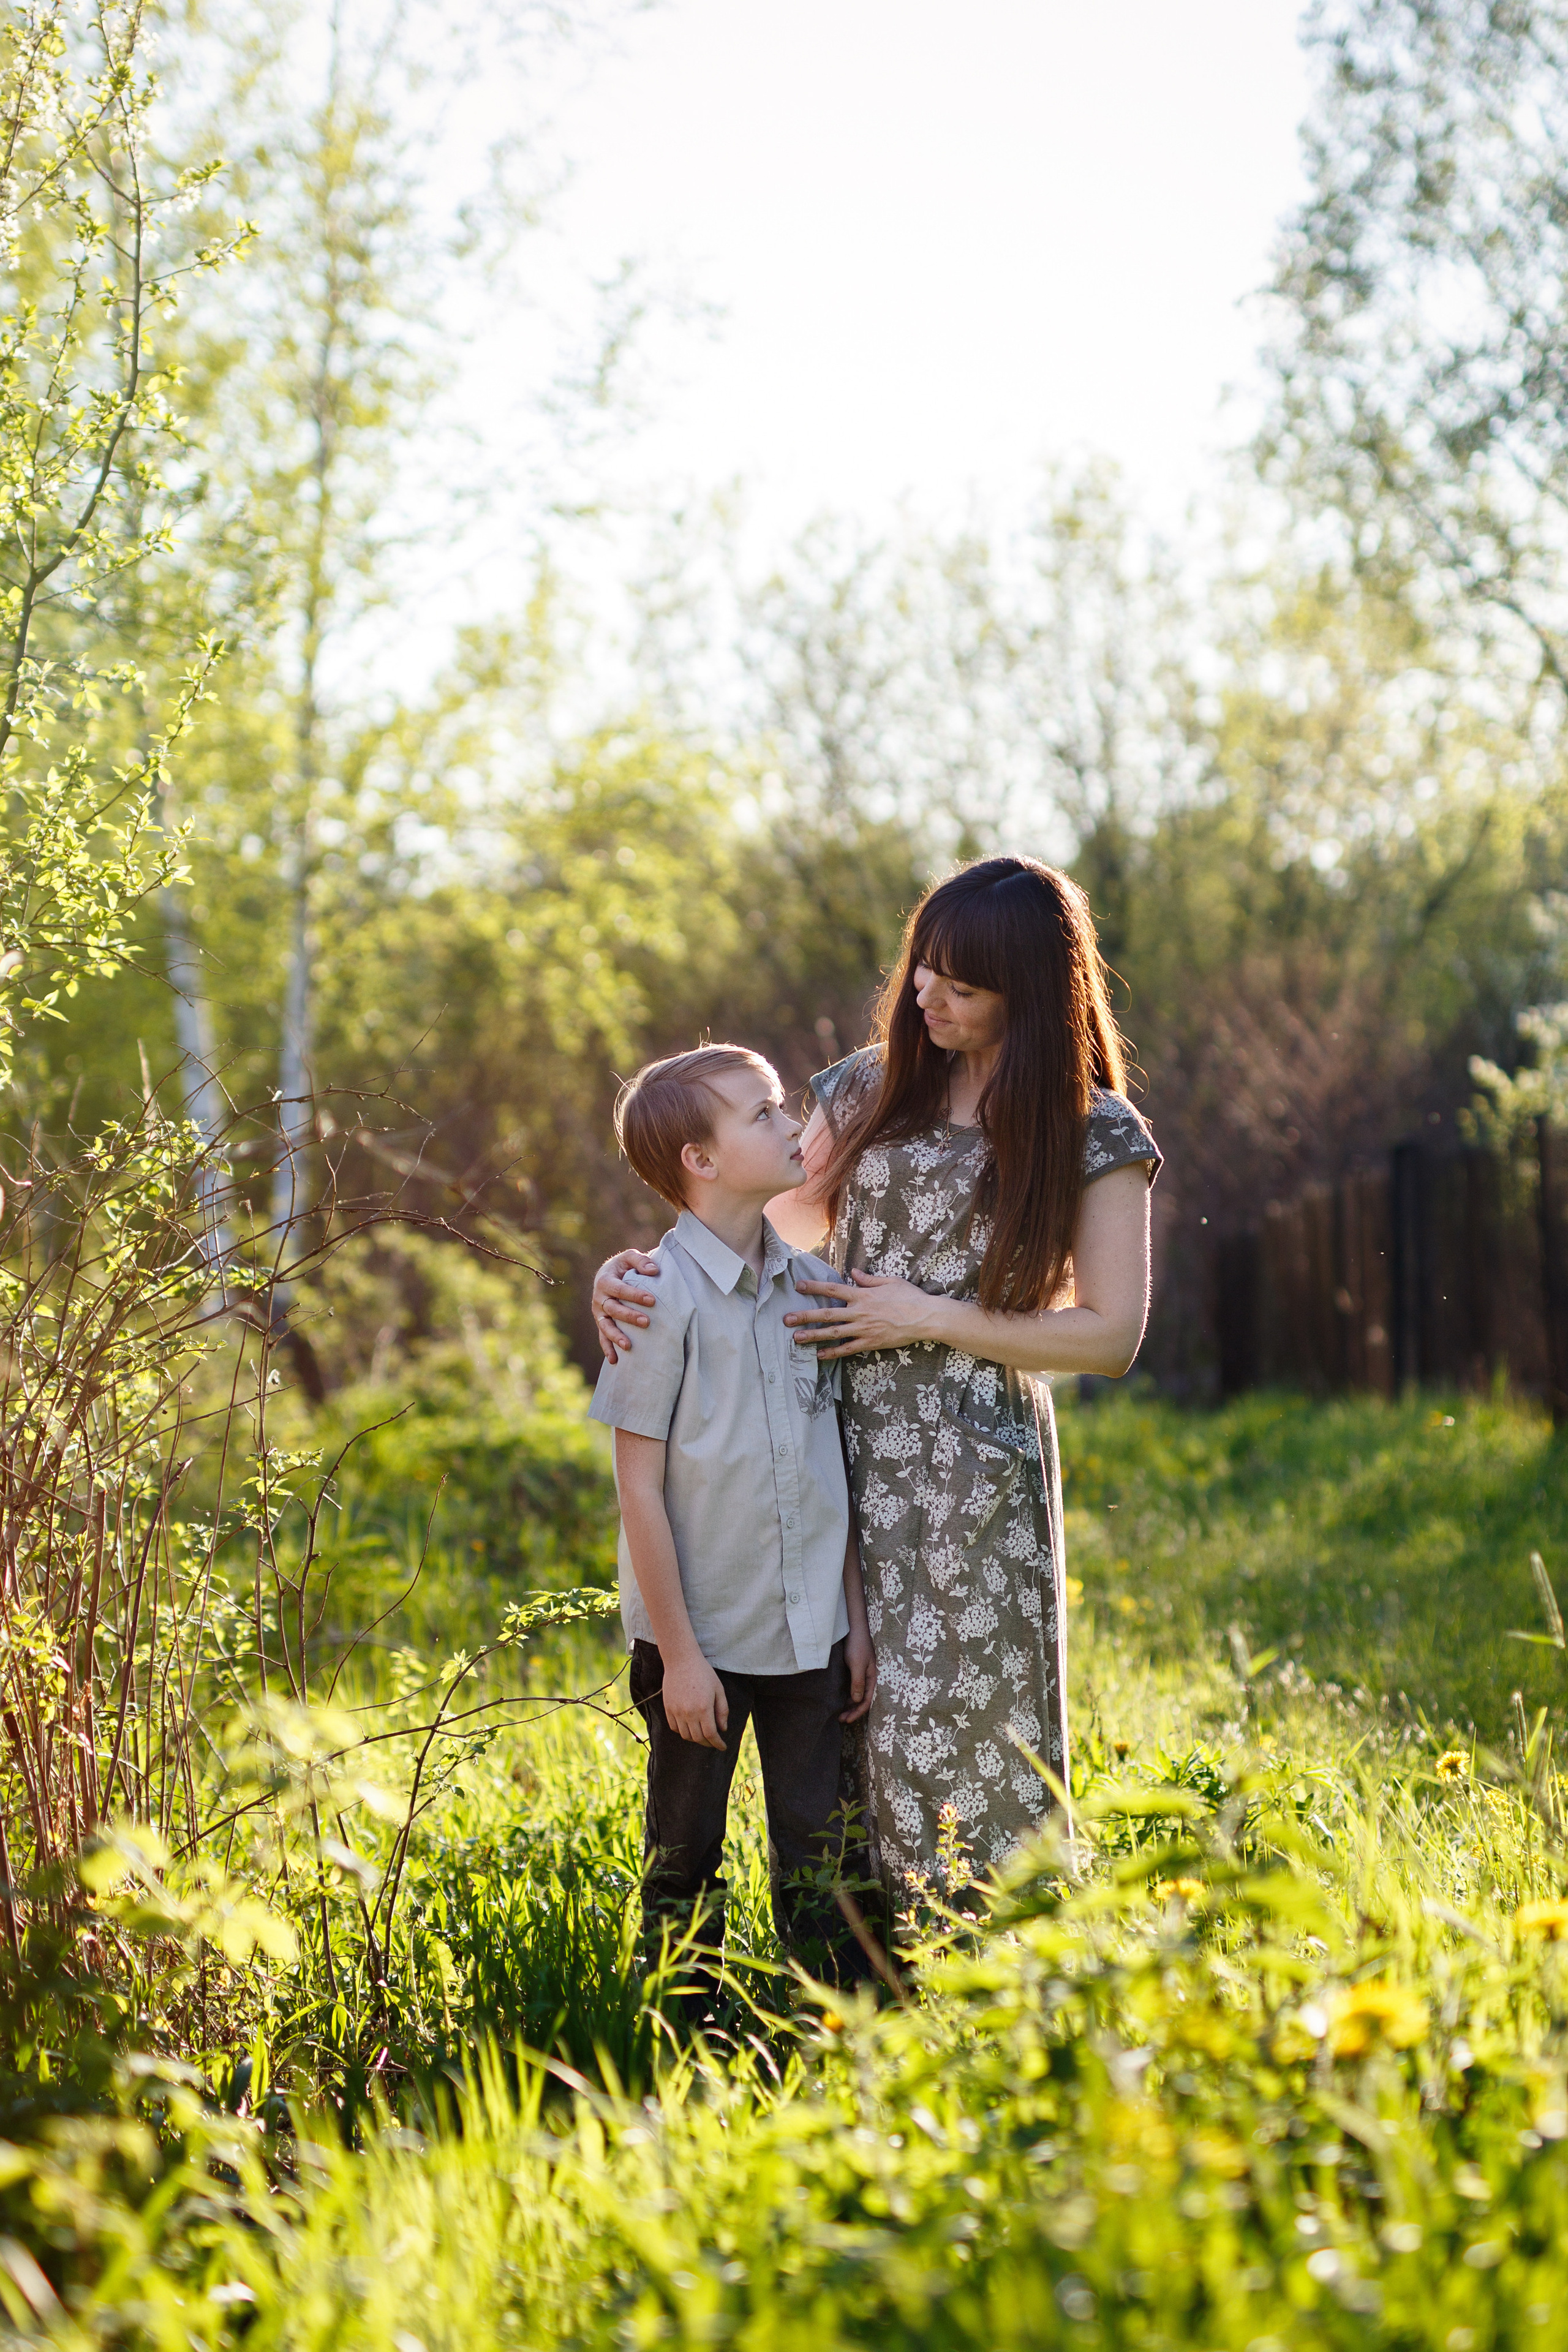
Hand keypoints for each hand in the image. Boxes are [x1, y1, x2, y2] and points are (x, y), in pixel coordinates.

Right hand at [593, 1249, 660, 1361]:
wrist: (608, 1274)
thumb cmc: (623, 1266)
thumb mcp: (629, 1257)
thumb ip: (640, 1261)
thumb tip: (653, 1270)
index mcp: (605, 1281)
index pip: (620, 1289)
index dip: (634, 1295)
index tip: (652, 1300)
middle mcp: (599, 1298)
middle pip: (613, 1309)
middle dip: (629, 1316)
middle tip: (646, 1322)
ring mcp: (599, 1312)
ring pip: (605, 1326)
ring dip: (616, 1336)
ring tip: (628, 1346)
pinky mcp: (601, 1323)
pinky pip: (602, 1337)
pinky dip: (607, 1349)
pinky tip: (615, 1361)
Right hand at [660, 1649, 729, 1748]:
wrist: (681, 1660)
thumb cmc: (703, 1673)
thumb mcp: (719, 1690)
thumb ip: (722, 1710)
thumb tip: (722, 1729)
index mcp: (704, 1708)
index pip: (711, 1735)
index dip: (717, 1744)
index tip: (722, 1747)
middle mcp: (689, 1713)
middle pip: (698, 1738)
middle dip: (708, 1743)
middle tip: (714, 1741)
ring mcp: (676, 1711)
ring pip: (685, 1735)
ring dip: (695, 1738)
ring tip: (702, 1735)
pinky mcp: (668, 1708)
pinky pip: (674, 1728)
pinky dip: (683, 1732)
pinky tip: (689, 1727)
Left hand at [784, 1268, 941, 1358]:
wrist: (925, 1318)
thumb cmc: (910, 1297)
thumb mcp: (890, 1282)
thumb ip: (868, 1279)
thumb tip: (853, 1272)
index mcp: (862, 1295)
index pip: (833, 1290)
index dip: (814, 1288)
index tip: (798, 1286)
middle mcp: (859, 1312)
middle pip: (827, 1314)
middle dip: (805, 1316)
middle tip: (786, 1319)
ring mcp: (864, 1329)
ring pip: (833, 1333)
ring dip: (813, 1336)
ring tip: (796, 1338)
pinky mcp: (871, 1343)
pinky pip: (848, 1349)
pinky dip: (833, 1353)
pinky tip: (820, 1355)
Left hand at [841, 1623, 876, 1722]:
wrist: (853, 1627)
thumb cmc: (858, 1645)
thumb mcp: (858, 1665)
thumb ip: (858, 1682)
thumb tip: (857, 1700)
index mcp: (872, 1678)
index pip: (867, 1701)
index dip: (857, 1712)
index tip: (846, 1720)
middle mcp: (868, 1678)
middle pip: (862, 1700)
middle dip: (852, 1712)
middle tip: (840, 1719)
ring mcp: (861, 1674)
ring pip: (856, 1695)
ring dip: (849, 1705)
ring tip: (839, 1713)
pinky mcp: (853, 1670)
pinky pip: (851, 1688)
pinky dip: (846, 1696)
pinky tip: (839, 1699)